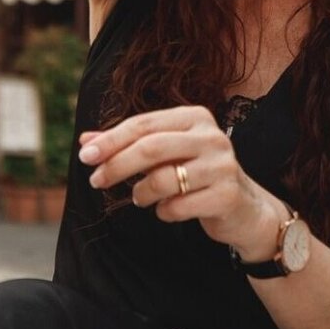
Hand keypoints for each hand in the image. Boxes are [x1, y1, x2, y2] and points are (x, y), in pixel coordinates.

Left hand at [78, 105, 281, 255]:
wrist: (245, 208)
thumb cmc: (197, 175)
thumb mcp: (165, 154)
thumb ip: (128, 144)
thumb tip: (85, 141)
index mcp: (195, 117)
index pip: (143, 124)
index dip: (111, 140)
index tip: (86, 155)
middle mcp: (211, 136)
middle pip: (151, 148)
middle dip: (117, 165)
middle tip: (95, 180)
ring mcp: (222, 165)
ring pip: (163, 179)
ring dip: (141, 193)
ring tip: (140, 198)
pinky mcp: (226, 195)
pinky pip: (178, 206)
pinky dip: (163, 212)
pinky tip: (167, 209)